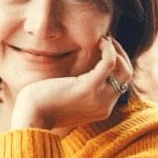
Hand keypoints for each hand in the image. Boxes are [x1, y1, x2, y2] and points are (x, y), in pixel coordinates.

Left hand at [11, 36, 132, 131]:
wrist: (31, 117)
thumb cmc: (41, 107)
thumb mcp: (66, 102)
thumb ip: (79, 93)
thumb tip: (77, 78)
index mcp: (101, 109)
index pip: (119, 85)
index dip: (117, 65)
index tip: (107, 51)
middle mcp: (105, 105)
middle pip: (126, 76)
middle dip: (121, 55)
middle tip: (108, 42)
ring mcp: (99, 97)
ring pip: (124, 70)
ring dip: (116, 50)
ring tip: (104, 40)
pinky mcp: (89, 87)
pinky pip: (110, 63)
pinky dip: (109, 49)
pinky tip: (101, 41)